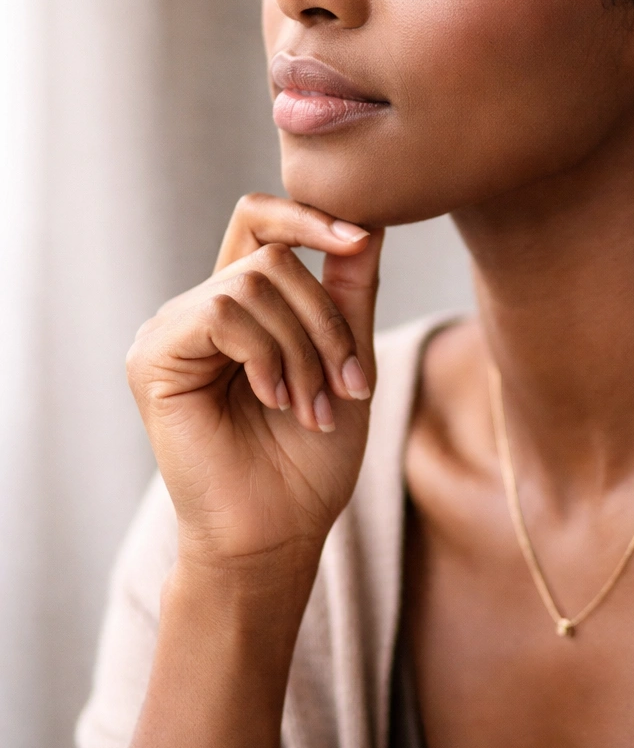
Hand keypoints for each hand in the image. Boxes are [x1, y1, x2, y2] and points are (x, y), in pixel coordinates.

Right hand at [127, 194, 383, 573]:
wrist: (278, 532)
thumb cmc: (310, 458)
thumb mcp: (346, 358)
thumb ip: (350, 289)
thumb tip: (368, 218)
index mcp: (241, 306)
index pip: (260, 220)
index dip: (308, 214)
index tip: (360, 237)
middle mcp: (199, 310)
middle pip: (273, 255)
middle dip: (325, 318)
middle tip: (347, 384)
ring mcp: (170, 330)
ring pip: (253, 281)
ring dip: (303, 348)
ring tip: (312, 407)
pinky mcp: (152, 357)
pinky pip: (221, 310)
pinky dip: (265, 353)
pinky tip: (273, 400)